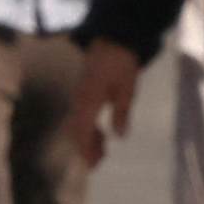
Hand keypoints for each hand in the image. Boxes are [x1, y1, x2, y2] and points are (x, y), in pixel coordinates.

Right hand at [68, 36, 144, 171]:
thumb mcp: (127, 88)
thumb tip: (119, 136)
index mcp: (88, 100)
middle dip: (85, 148)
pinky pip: (80, 115)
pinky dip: (87, 128)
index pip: (82, 131)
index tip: (94, 165)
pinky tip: (100, 133)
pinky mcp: (82, 91)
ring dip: (87, 139)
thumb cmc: (121, 63)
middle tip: (98, 163)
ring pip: (77, 124)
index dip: (86, 150)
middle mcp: (78, 99)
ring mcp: (78, 94)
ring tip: (102, 151)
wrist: (113, 38)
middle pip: (76, 130)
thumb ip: (122, 112)